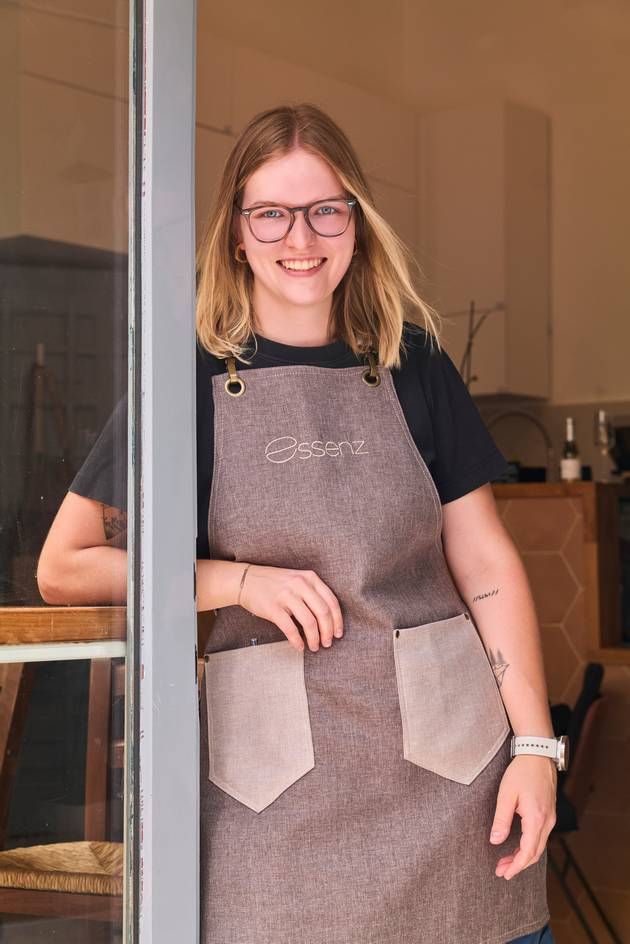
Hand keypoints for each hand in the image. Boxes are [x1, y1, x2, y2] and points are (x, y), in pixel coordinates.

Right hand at [238, 564, 343, 652]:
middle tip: (328, 643)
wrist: (246, 580)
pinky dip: (297, 641)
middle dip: (328, 632)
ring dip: (315, 639)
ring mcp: (286, 596)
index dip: (338, 620)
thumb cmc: (274, 583)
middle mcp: (300, 585)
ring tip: (315, 646)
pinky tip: (299, 647)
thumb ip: (312, 592)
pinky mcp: (273, 608)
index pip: (331, 601)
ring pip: (309, 622)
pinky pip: (290, 629)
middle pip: (323, 613)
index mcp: (310, 578)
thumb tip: (329, 619)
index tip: (338, 633)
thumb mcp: (297, 579)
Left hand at [490, 755, 556, 879]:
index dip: (515, 866)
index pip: (528, 852)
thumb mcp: (506, 794)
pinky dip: (530, 846)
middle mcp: (547, 822)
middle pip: (535, 853)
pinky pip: (541, 836)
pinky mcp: (549, 813)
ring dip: (524, 856)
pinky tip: (518, 846)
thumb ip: (501, 819)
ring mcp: (550, 818)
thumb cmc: (521, 772)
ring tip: (506, 861)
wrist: (538, 754)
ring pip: (539, 846)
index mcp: (536, 819)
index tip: (503, 873)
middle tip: (501, 870)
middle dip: (518, 865)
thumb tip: (495, 840)